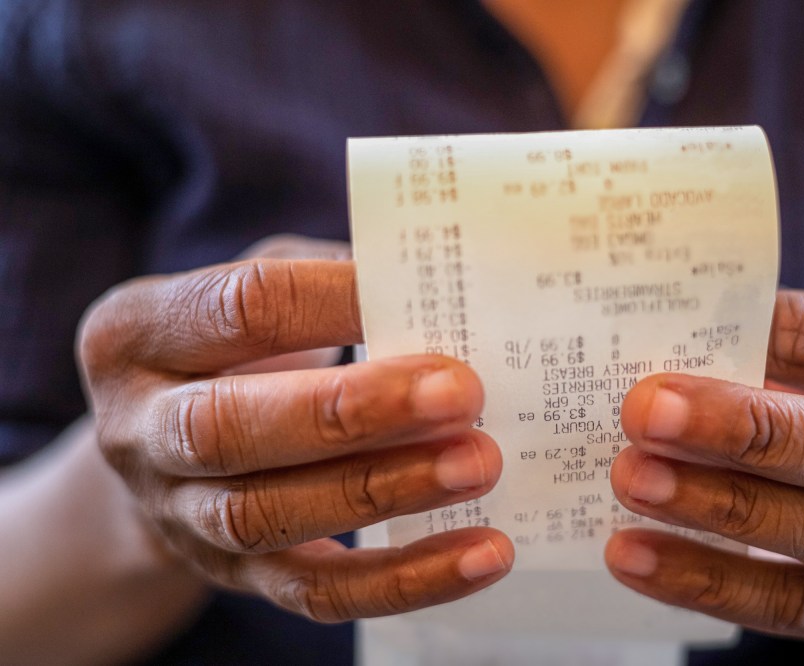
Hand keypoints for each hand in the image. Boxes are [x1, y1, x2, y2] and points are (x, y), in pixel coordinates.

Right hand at [77, 236, 511, 622]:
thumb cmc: (238, 350)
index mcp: (136, 335)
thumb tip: (436, 288)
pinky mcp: (235, 576)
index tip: (428, 292)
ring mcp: (180, 514)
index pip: (239, 308)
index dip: (335, 301)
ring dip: (384, 490)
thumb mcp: (255, 290)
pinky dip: (405, 578)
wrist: (171, 453)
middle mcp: (138, 431)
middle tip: (459, 393)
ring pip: (269, 516)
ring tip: (477, 464)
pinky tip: (481, 552)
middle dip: (352, 412)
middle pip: (230, 428)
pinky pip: (316, 592)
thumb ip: (323, 278)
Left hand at [605, 290, 803, 651]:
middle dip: (745, 433)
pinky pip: (796, 606)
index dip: (769, 339)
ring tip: (632, 482)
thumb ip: (767, 352)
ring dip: (720, 509)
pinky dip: (709, 583)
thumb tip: (659, 346)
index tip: (683, 336)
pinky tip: (637, 556)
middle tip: (646, 415)